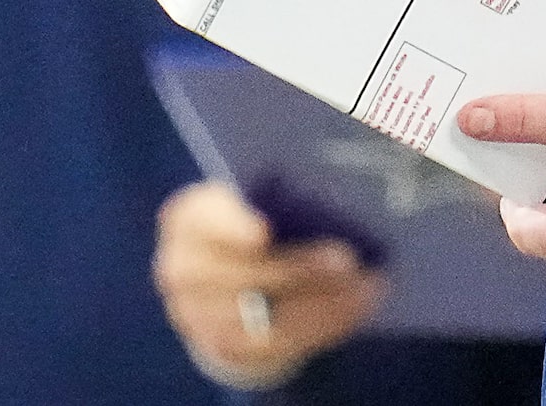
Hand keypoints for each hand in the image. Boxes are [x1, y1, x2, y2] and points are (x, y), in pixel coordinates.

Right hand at [152, 181, 383, 390]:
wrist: (216, 273)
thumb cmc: (247, 218)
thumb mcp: (248, 198)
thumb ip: (276, 199)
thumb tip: (327, 208)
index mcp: (188, 219)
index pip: (205, 222)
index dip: (233, 228)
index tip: (266, 232)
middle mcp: (181, 270)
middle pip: (240, 276)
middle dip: (298, 270)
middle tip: (347, 259)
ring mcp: (197, 316)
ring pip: (262, 319)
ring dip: (321, 304)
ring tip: (364, 286)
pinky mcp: (224, 347)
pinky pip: (278, 345)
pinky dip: (322, 327)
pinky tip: (355, 308)